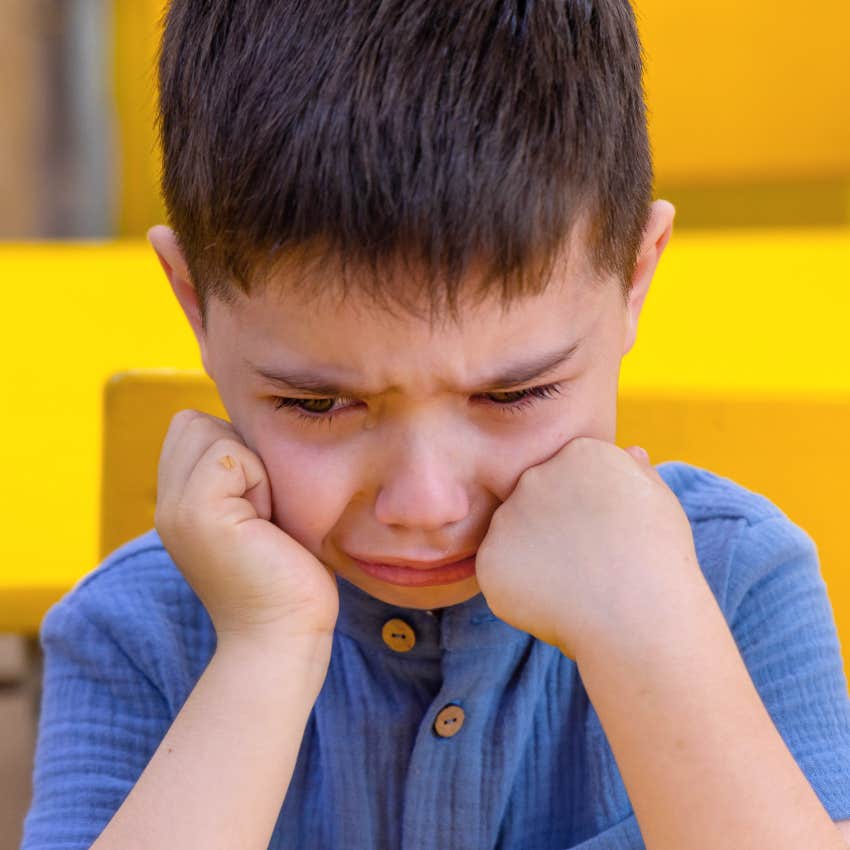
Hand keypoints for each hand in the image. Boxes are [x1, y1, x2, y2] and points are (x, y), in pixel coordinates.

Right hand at [155, 409, 339, 642]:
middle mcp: (167, 505)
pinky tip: (267, 524)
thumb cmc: (288, 576)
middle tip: (261, 510)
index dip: (234, 449)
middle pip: (195, 421)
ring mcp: (176, 509)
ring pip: (211, 430)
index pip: (190, 426)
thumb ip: (240, 472)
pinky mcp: (197, 513)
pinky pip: (230, 453)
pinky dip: (260, 480)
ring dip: (253, 467)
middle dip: (240, 452)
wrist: (285, 636)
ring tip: (263, 519)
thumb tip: (255, 421)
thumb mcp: (257, 512)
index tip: (258, 502)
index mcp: (178, 504)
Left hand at [474, 437, 699, 661]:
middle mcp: (535, 476)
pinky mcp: (489, 558)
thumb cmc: (659, 560)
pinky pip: (498, 572)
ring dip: (532, 558)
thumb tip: (630, 453)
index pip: (566, 475)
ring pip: (512, 536)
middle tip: (586, 563)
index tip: (605, 535)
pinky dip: (518, 589)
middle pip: (534, 500)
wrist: (641, 617)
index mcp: (577, 452)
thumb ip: (634, 472)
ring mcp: (507, 517)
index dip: (585, 510)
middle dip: (553, 529)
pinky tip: (553, 602)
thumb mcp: (659, 501)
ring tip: (572, 585)